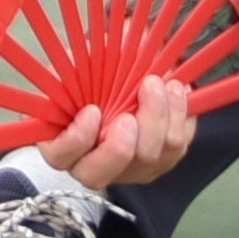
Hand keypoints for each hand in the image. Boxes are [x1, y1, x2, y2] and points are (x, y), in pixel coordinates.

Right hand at [38, 71, 197, 191]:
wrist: (131, 71)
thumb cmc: (97, 70)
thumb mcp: (78, 63)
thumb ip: (73, 72)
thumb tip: (76, 66)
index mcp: (61, 140)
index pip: (60, 155)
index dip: (75, 139)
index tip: (92, 110)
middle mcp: (91, 164)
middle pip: (99, 174)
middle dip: (118, 146)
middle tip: (129, 115)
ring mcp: (129, 169)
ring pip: (147, 160)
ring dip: (155, 118)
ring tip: (157, 83)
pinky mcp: (162, 162)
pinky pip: (176, 149)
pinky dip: (178, 117)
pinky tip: (174, 90)